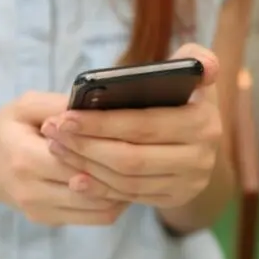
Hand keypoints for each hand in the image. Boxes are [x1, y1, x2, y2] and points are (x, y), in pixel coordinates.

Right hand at [0, 91, 128, 225]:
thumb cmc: (9, 130)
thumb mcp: (26, 105)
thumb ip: (59, 104)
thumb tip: (97, 104)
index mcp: (24, 158)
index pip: (77, 159)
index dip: (106, 147)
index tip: (130, 133)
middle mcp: (31, 190)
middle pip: (92, 186)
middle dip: (121, 169)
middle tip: (145, 151)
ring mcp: (40, 210)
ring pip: (100, 208)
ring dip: (124, 189)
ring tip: (137, 168)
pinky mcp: (50, 220)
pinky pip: (95, 218)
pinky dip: (114, 201)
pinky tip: (121, 182)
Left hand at [40, 44, 222, 209]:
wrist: (198, 140)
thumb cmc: (181, 98)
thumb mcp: (190, 75)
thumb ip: (194, 58)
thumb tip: (205, 67)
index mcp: (202, 121)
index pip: (143, 125)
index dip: (100, 123)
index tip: (65, 117)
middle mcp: (200, 157)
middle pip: (130, 157)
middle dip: (86, 145)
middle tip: (54, 133)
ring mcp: (188, 183)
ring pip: (126, 180)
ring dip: (86, 166)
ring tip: (57, 148)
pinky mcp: (174, 199)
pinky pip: (129, 197)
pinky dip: (99, 188)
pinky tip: (74, 177)